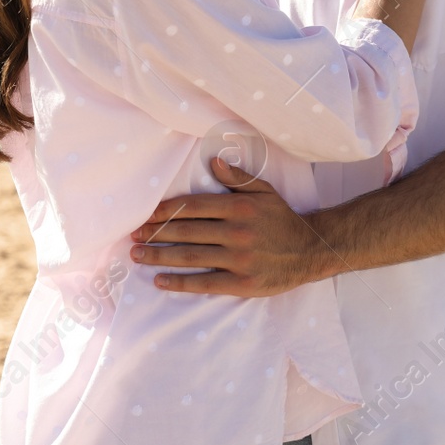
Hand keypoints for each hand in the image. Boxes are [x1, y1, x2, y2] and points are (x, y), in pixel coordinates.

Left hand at [127, 157, 336, 295]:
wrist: (311, 251)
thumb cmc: (282, 219)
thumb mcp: (264, 191)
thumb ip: (237, 178)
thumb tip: (213, 162)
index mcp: (238, 207)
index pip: (193, 207)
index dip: (166, 212)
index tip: (146, 215)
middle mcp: (237, 232)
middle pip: (187, 232)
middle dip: (155, 234)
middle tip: (132, 236)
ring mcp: (239, 259)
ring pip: (191, 257)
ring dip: (160, 257)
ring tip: (137, 255)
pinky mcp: (243, 283)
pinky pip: (205, 283)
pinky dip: (180, 283)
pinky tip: (160, 281)